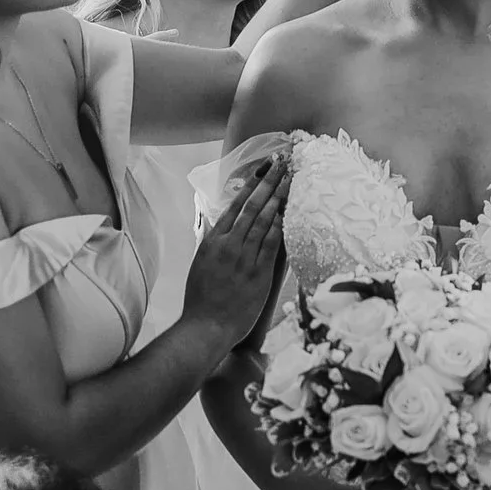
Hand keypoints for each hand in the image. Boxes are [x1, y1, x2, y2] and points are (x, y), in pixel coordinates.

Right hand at [184, 153, 287, 348]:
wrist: (206, 327)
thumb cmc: (202, 299)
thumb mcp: (201, 264)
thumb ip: (212, 243)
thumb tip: (220, 225)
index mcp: (212, 241)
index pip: (235, 205)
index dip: (251, 185)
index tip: (262, 169)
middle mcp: (228, 245)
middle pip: (252, 206)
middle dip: (268, 182)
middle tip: (281, 162)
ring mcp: (243, 258)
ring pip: (263, 220)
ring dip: (278, 197)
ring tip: (289, 179)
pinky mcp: (258, 273)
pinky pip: (271, 243)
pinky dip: (280, 224)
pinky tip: (289, 210)